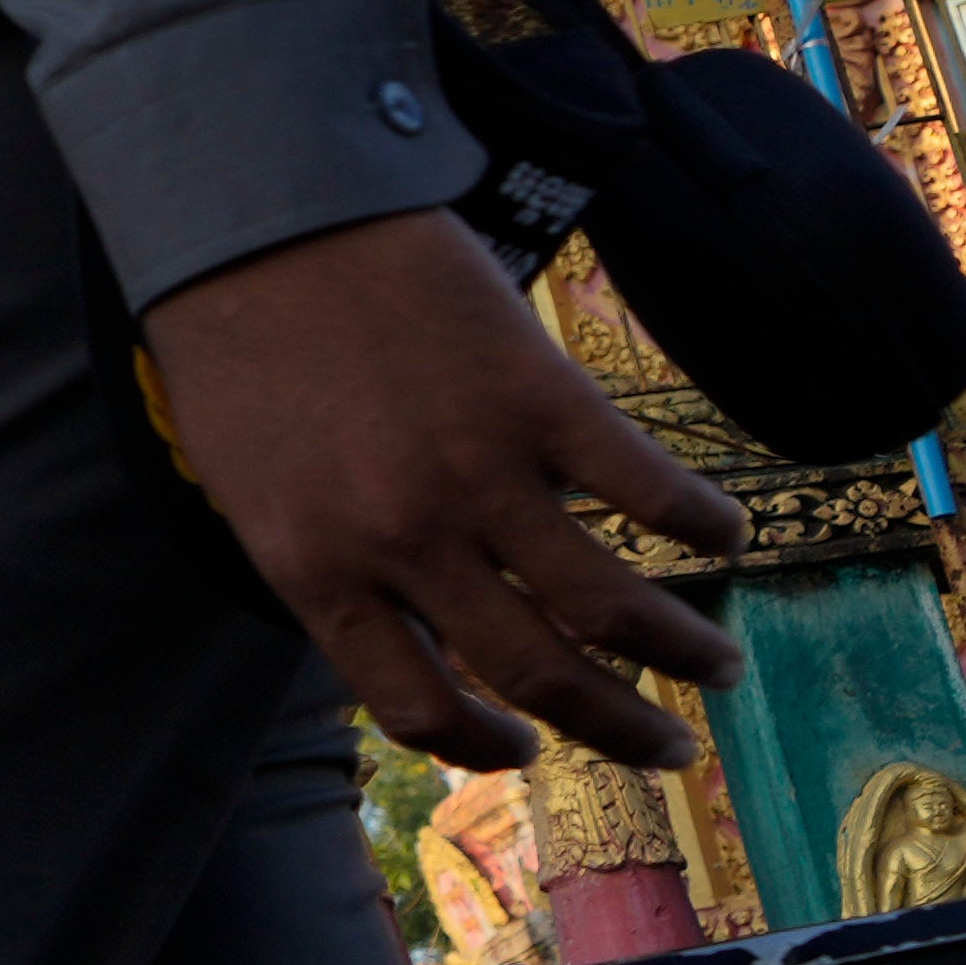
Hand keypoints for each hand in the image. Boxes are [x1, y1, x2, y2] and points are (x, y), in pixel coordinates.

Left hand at [135, 210, 749, 773]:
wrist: (259, 212)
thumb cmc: (240, 344)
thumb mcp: (253, 487)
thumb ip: (327, 564)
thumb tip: (411, 628)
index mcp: (316, 576)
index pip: (416, 706)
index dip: (483, 744)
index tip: (527, 748)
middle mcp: (402, 544)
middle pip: (535, 675)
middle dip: (617, 728)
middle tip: (672, 751)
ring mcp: (476, 473)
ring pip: (606, 604)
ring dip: (680, 650)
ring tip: (724, 665)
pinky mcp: (538, 396)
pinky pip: (644, 486)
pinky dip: (701, 524)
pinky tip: (726, 536)